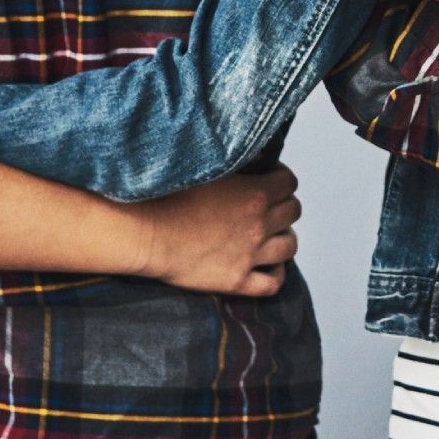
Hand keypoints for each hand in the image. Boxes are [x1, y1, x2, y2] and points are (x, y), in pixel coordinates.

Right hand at [141, 165, 304, 296]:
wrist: (146, 232)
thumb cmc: (166, 197)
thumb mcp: (205, 167)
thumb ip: (235, 161)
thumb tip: (255, 155)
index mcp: (254, 194)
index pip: (289, 182)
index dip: (281, 179)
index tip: (269, 179)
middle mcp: (258, 224)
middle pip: (293, 212)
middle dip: (283, 206)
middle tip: (268, 206)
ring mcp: (250, 255)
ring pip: (289, 246)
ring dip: (284, 238)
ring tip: (271, 235)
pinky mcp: (237, 281)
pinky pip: (272, 283)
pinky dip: (277, 274)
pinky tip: (269, 266)